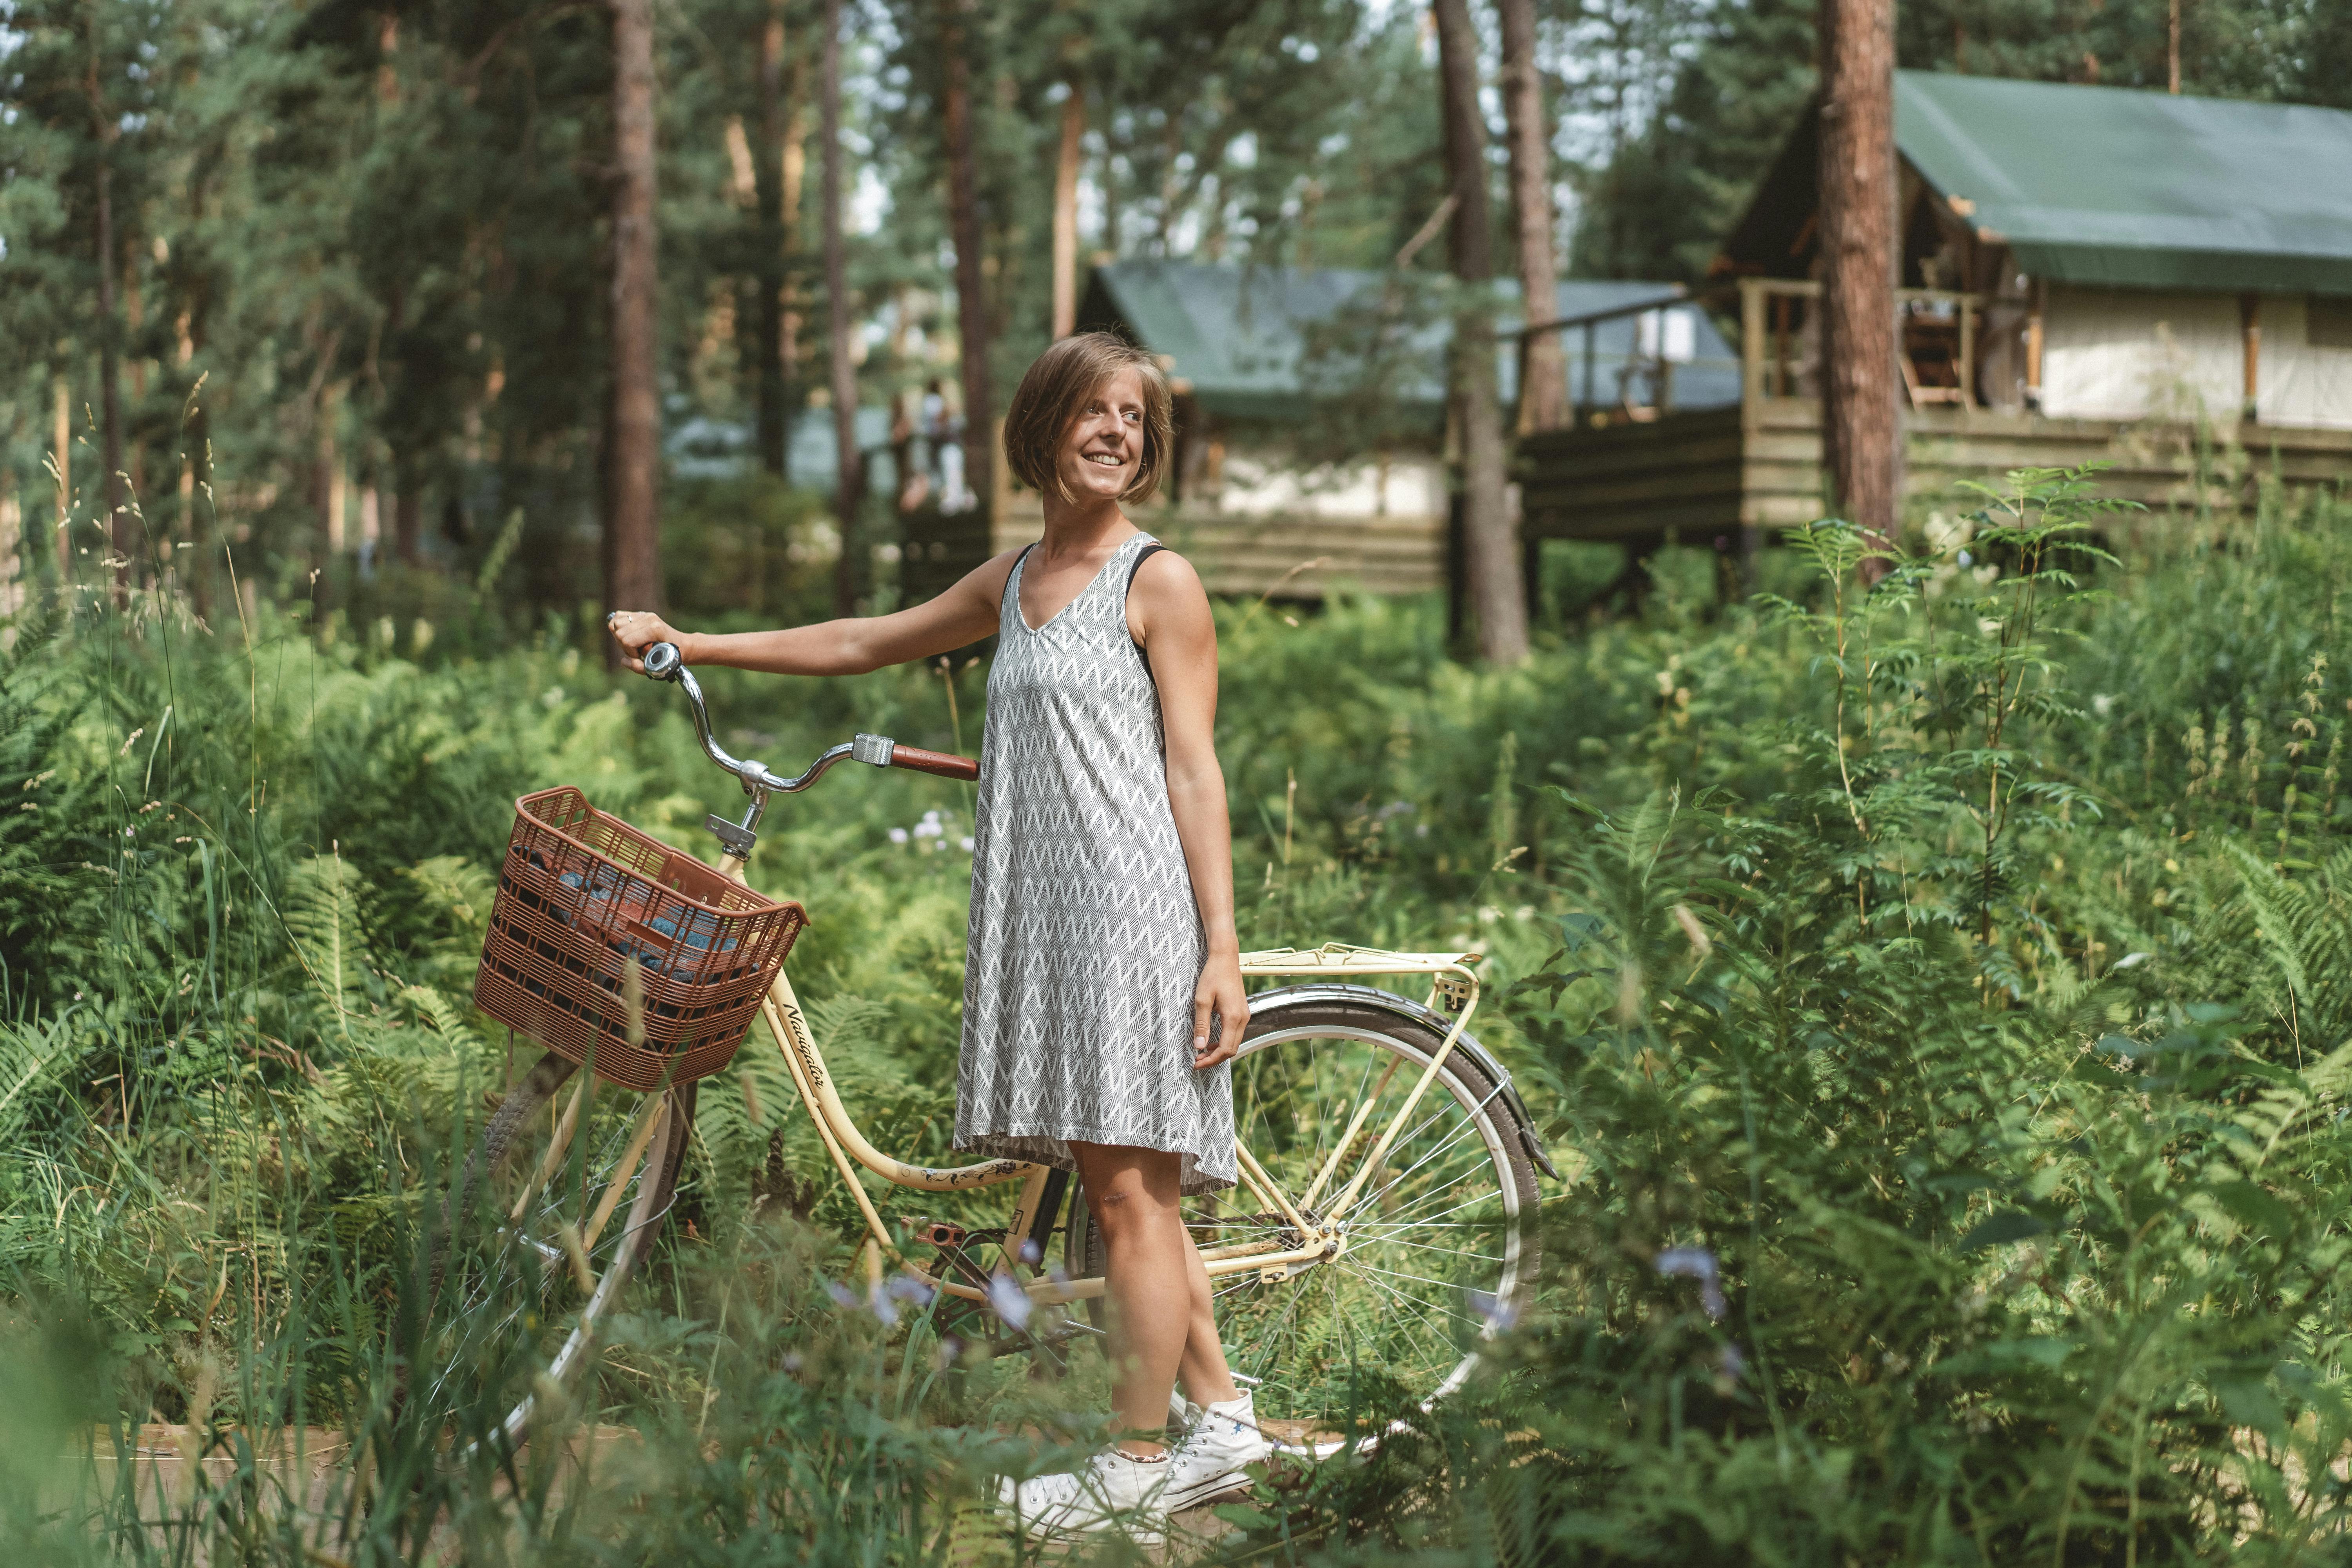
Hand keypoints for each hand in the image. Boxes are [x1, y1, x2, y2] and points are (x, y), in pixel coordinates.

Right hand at [606, 609, 680, 671]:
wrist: (683, 645)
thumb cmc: (671, 658)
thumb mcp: (656, 668)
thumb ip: (638, 667)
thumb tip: (623, 661)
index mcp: (654, 629)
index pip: (627, 640)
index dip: (630, 653)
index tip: (639, 657)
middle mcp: (648, 618)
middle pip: (619, 631)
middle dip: (624, 645)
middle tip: (636, 651)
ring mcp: (645, 614)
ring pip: (616, 622)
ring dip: (620, 636)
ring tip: (632, 644)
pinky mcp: (641, 614)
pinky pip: (619, 616)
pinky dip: (619, 627)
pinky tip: (628, 635)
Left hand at [1192, 952, 1247, 1069]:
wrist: (1225, 958)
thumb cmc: (1212, 976)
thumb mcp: (1201, 1000)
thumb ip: (1201, 1025)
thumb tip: (1199, 1047)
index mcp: (1233, 1017)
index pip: (1225, 1049)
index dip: (1211, 1060)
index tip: (1196, 1063)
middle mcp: (1243, 1018)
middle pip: (1232, 1049)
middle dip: (1215, 1059)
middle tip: (1197, 1061)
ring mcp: (1244, 1015)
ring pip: (1235, 1043)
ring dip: (1219, 1051)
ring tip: (1202, 1053)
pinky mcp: (1242, 1012)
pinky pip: (1235, 1034)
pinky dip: (1224, 1042)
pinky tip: (1211, 1041)